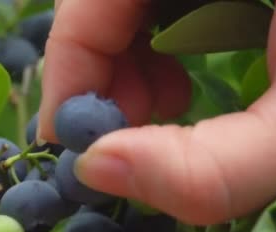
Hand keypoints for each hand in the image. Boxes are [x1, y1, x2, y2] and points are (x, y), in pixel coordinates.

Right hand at [38, 0, 275, 224]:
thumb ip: (209, 164)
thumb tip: (96, 171)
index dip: (66, 68)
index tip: (67, 143)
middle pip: (101, 2)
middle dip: (98, 75)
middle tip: (118, 138)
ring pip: (122, 5)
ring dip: (122, 66)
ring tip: (153, 118)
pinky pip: (152, 7)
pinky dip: (150, 51)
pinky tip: (174, 92)